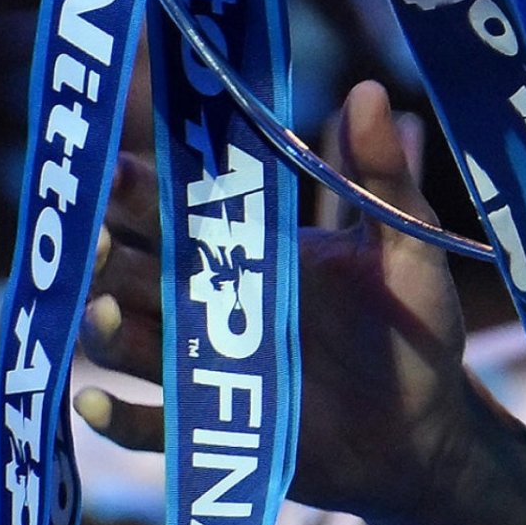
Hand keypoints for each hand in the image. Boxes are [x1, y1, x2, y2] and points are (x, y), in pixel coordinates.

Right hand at [73, 81, 525, 524]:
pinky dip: (117, 418)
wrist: (427, 426)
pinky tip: (98, 403)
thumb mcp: (406, 245)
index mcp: (244, 246)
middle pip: (133, 269)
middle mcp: (207, 301)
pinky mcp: (210, 433)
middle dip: (107, 253)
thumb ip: (382, 175)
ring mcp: (202, 367)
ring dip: (107, 329)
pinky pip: (149, 427)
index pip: (172, 207)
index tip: (115, 167)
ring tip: (108, 315)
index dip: (138, 187)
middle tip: (100, 240)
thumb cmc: (413, 325)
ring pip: (127, 341)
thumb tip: (369, 91)